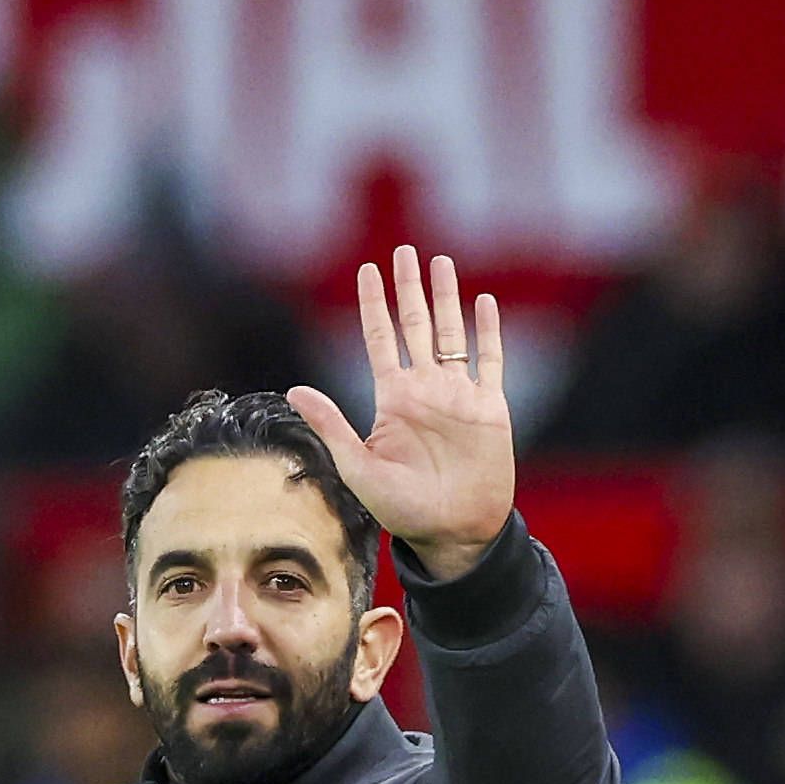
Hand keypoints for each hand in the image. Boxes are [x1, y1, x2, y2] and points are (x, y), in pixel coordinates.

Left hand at [289, 245, 512, 580]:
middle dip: (408, 288)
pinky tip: (483, 302)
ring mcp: (458, 396)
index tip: (366, 269)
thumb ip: (331, 426)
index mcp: (393, 399)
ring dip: (446, 298)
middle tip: (403, 251)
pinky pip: (489, 360)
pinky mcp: (490, 407)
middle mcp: (425, 389)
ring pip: (452, 332)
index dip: (373, 303)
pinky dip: (488, 330)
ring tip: (441, 263)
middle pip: (415, 325)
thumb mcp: (359, 468)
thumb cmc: (403, 510)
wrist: (454, 533)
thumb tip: (295, 390)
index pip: (380, 338)